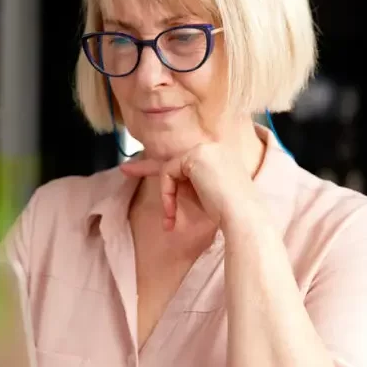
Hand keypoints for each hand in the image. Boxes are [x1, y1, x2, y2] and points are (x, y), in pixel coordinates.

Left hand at [120, 143, 252, 230]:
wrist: (242, 216)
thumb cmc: (229, 214)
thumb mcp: (206, 196)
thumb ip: (189, 185)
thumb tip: (166, 180)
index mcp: (219, 157)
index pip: (184, 161)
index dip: (159, 165)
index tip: (135, 167)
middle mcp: (213, 148)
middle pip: (172, 160)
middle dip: (145, 167)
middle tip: (124, 169)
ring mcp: (205, 149)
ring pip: (169, 169)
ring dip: (166, 197)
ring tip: (170, 218)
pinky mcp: (196, 156)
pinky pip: (168, 173)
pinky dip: (167, 194)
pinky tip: (172, 211)